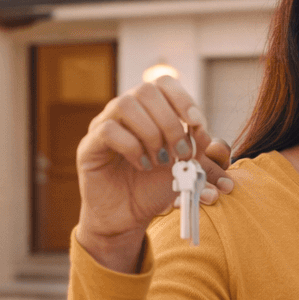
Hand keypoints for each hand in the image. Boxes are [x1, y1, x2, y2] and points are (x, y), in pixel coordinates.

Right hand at [75, 77, 233, 271]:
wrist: (129, 216)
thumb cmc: (155, 188)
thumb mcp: (186, 168)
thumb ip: (200, 152)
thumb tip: (208, 137)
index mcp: (149, 109)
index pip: (163, 82)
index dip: (183, 99)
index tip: (198, 125)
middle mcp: (125, 111)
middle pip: (146, 90)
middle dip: (170, 121)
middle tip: (180, 151)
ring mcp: (104, 125)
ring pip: (125, 104)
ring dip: (150, 133)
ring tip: (159, 160)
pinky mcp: (89, 145)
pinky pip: (108, 130)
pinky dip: (131, 147)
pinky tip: (142, 165)